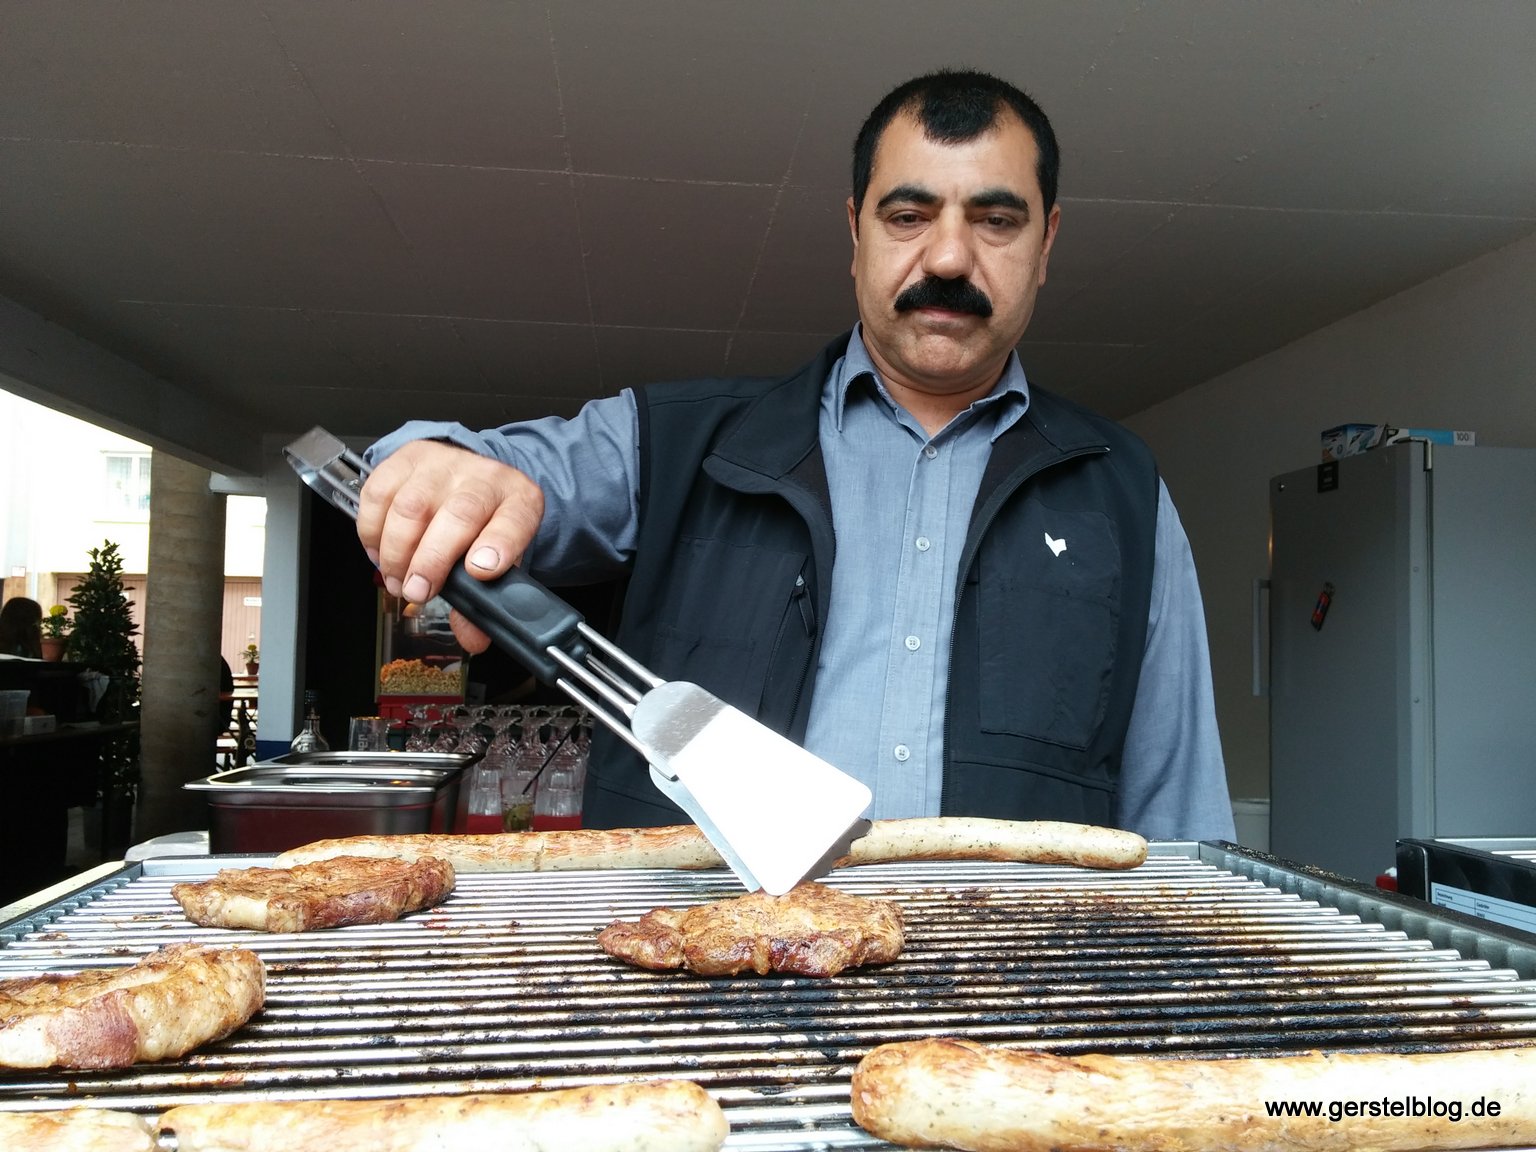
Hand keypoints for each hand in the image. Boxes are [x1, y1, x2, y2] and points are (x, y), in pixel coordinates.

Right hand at [357, 441, 544, 651]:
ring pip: (411, 505)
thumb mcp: (499, 558)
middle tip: (417, 591)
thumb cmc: (484, 522)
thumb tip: (472, 637)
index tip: (481, 571)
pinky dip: (372, 530)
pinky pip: (378, 493)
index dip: (498, 545)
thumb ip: (484, 599)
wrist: (471, 475)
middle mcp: (483, 478)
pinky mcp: (405, 459)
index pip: (515, 519)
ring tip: (396, 579)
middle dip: (432, 559)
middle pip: (459, 513)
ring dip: (397, 551)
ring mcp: (443, 465)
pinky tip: (379, 551)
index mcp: (519, 502)